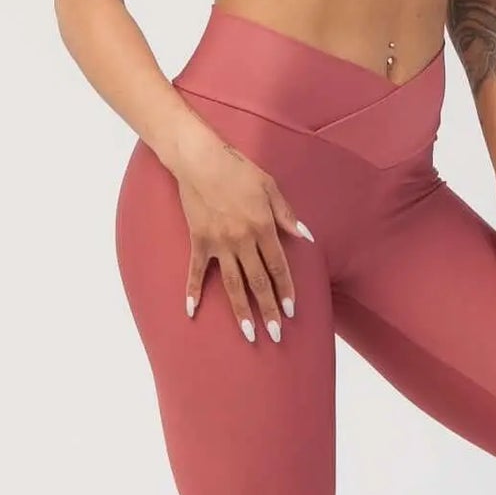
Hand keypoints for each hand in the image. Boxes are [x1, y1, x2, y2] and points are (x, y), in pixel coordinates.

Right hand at [173, 130, 312, 343]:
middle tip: (276, 335)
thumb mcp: (270, 186)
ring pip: (232, 284)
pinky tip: (191, 311)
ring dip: (241, 311)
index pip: (278, 267)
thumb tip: (304, 236)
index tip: (292, 312)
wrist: (199, 159)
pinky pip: (195, 272)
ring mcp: (218, 243)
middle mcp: (242, 240)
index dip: (286, 291)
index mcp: (263, 227)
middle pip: (258, 283)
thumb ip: (286, 214)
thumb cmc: (238, 169)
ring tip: (249, 334)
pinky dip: (192, 292)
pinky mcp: (198, 241)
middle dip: (269, 310)